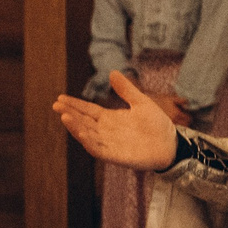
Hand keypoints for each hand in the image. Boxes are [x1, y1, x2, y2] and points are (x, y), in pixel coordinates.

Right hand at [52, 70, 186, 169]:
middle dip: (70, 114)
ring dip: (76, 127)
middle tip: (56, 105)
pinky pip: (99, 149)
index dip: (74, 105)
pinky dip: (89, 142)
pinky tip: (82, 133)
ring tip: (65, 117)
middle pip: (83, 121)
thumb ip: (125, 89)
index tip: (60, 98)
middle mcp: (106, 131)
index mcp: (110, 118)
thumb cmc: (156, 124)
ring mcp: (110, 144)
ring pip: (88, 135)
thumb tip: (112, 72)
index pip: (87, 110)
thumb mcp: (140, 102)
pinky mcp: (116, 156)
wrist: (171, 143)